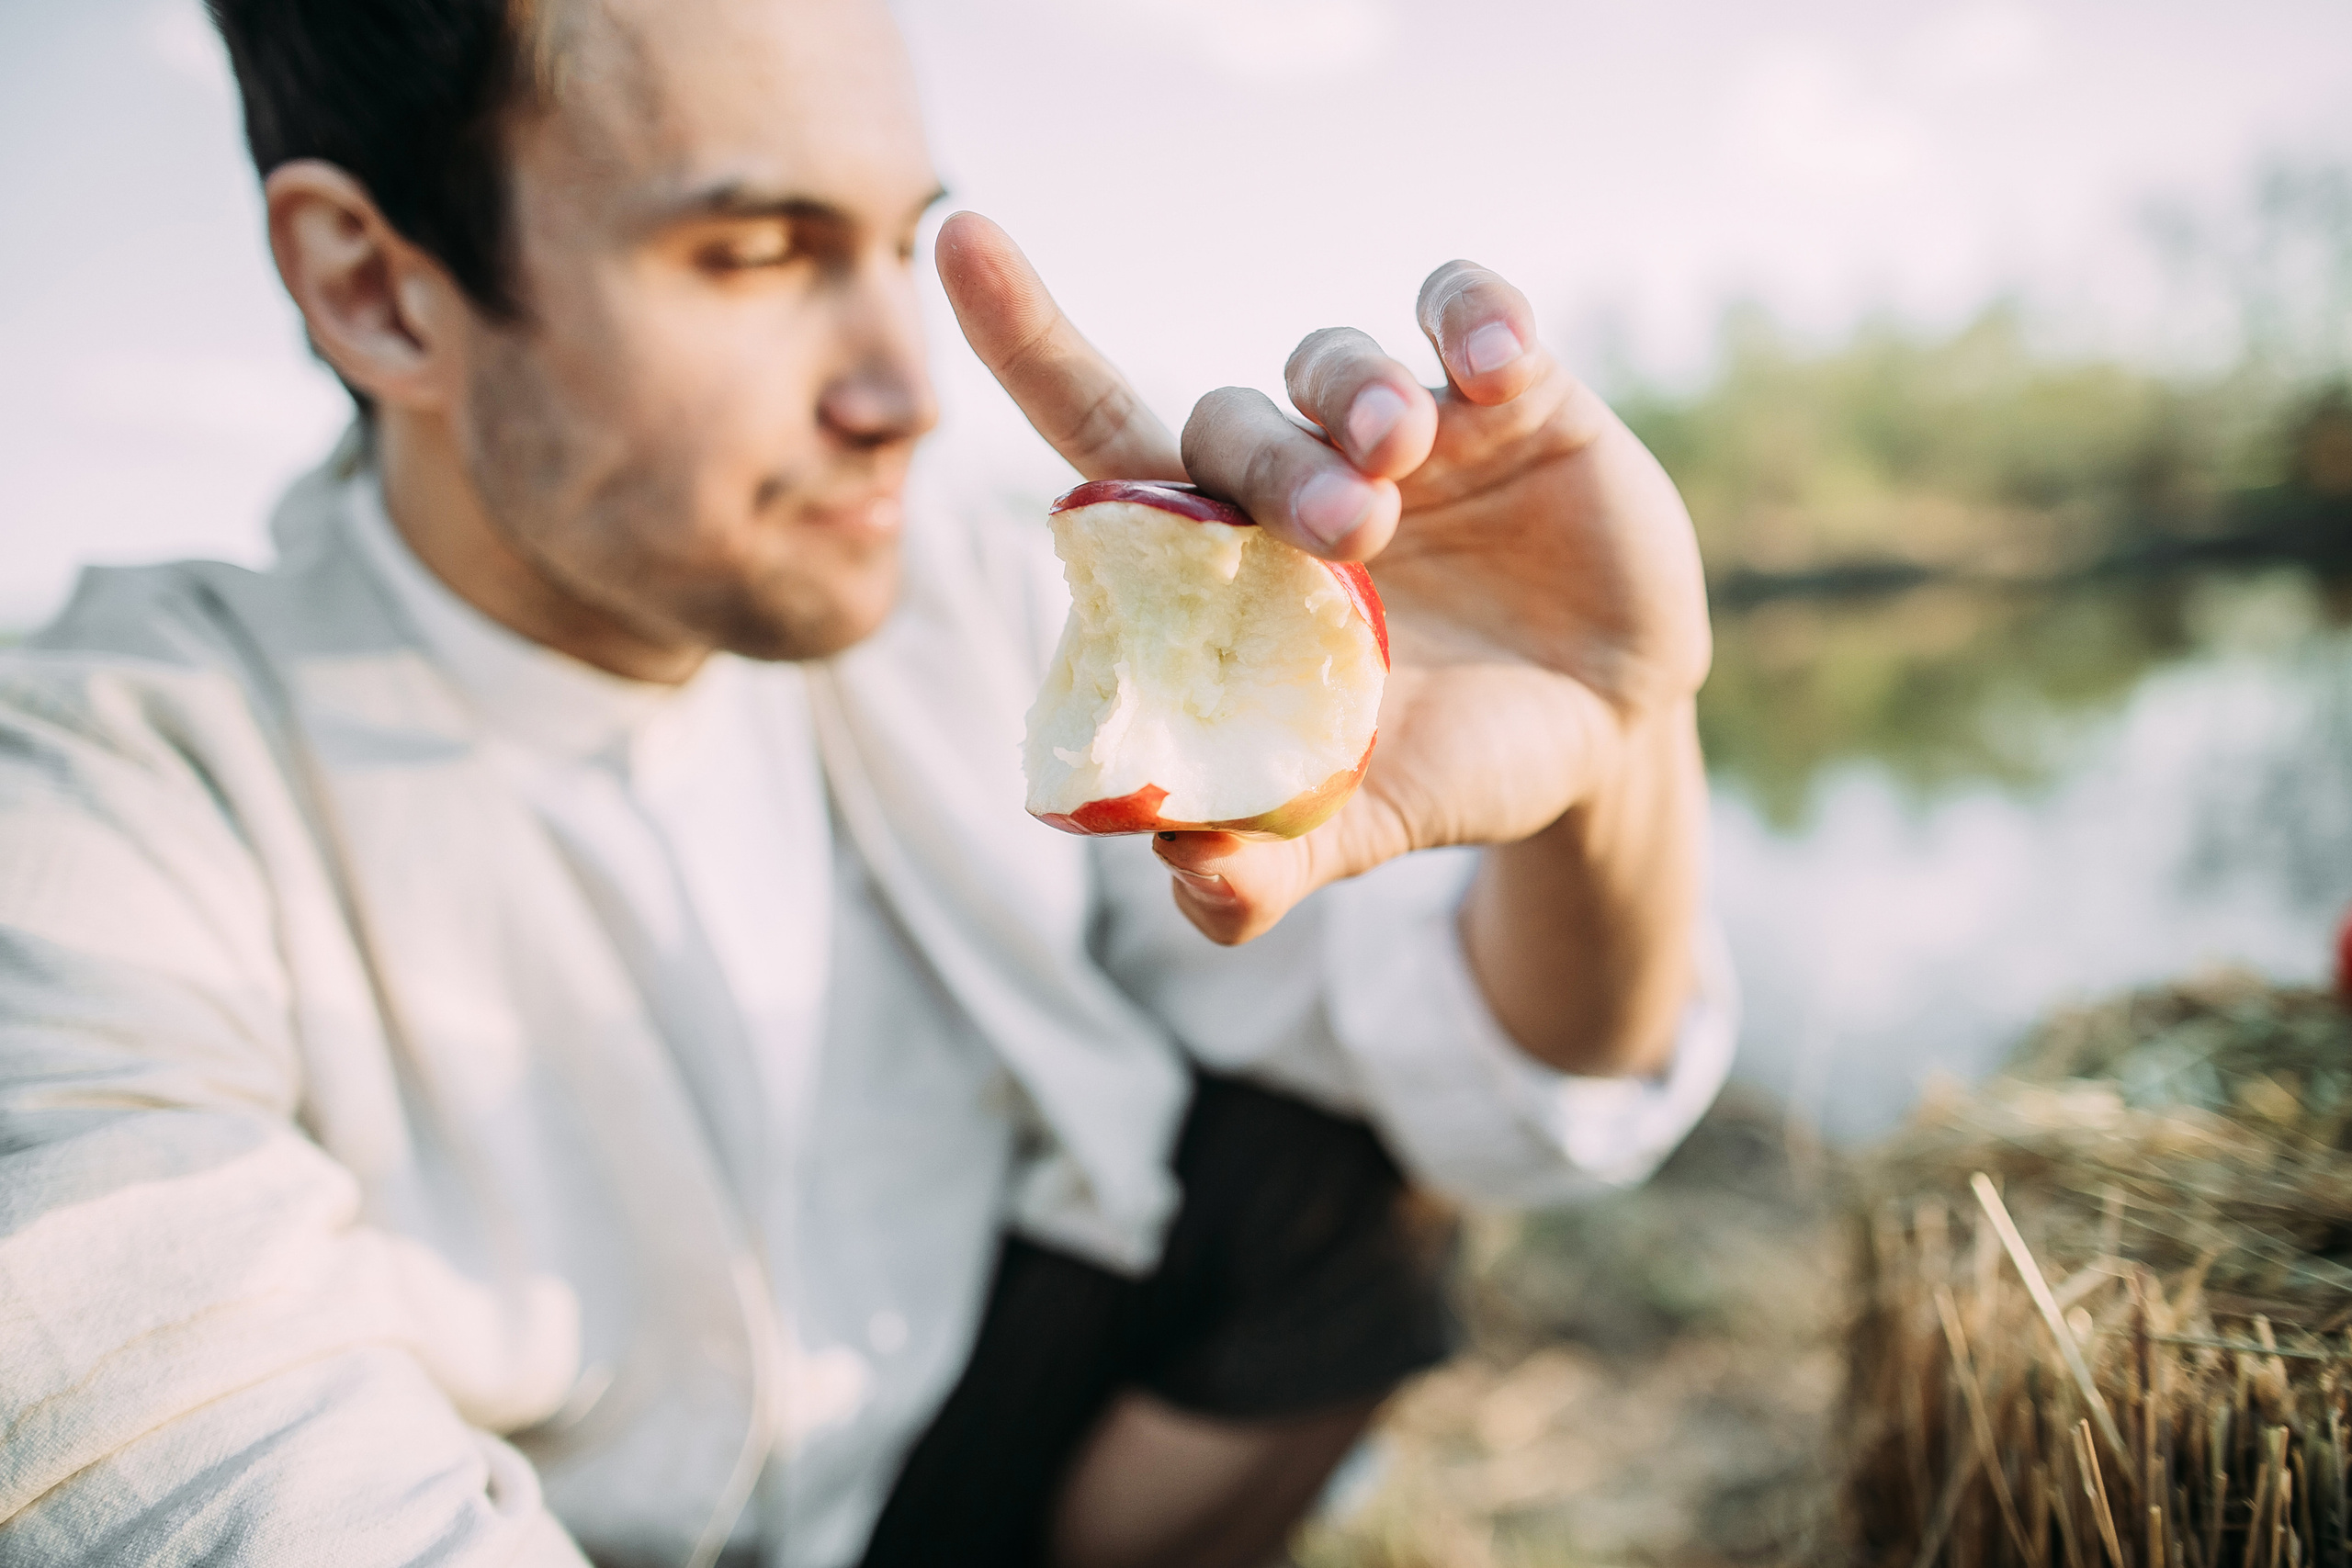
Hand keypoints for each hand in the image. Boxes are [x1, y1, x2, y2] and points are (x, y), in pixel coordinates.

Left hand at [936, 212, 1709, 951]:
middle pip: (1232, 425)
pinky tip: (1501, 372)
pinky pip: (1471, 310)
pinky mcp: (1514, 396)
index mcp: (1226, 569)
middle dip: (1276, 464)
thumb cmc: (1445, 764)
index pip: (1102, 433)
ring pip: (1334, 361)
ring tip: (1409, 450)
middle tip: (1354, 533)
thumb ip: (1271, 862)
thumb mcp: (1362, 821)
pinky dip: (1476, 319)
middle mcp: (1294, 479)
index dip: (1028, 337)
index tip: (956, 234)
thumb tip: (1188, 877)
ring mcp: (1405, 430)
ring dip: (1357, 392)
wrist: (1599, 735)